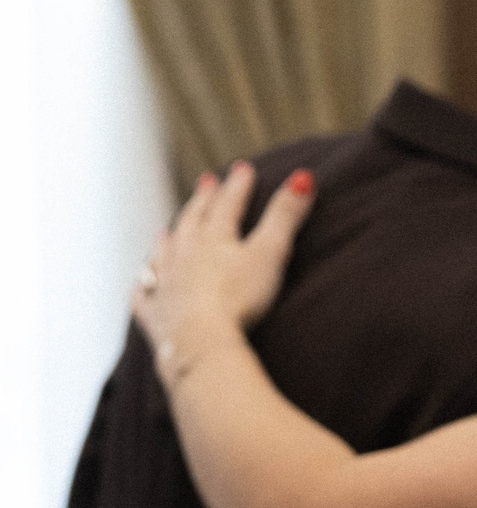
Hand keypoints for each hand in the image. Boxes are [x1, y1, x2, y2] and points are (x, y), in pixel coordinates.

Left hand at [132, 162, 314, 379]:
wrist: (201, 339)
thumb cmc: (239, 298)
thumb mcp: (271, 253)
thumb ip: (286, 216)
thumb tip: (303, 176)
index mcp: (213, 238)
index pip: (228, 204)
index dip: (238, 186)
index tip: (243, 168)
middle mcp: (183, 254)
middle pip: (192, 221)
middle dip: (202, 201)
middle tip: (207, 183)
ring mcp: (165, 284)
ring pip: (163, 254)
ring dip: (168, 240)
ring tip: (167, 230)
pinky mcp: (157, 315)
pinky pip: (145, 298)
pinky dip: (144, 290)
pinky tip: (141, 287)